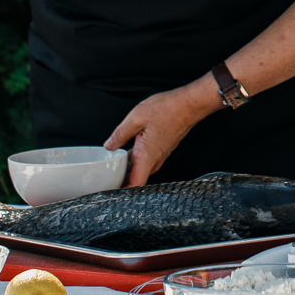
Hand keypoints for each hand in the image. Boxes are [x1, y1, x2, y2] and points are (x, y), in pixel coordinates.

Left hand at [104, 81, 219, 186]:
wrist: (189, 104)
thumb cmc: (167, 109)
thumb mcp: (136, 118)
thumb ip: (120, 134)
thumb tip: (109, 146)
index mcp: (146, 155)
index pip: (135, 184)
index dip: (121, 190)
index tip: (109, 190)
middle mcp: (155, 159)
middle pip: (136, 179)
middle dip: (121, 181)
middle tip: (106, 178)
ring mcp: (160, 155)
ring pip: (141, 170)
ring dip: (128, 170)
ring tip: (113, 166)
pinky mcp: (161, 149)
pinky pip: (146, 161)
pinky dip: (135, 161)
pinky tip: (128, 152)